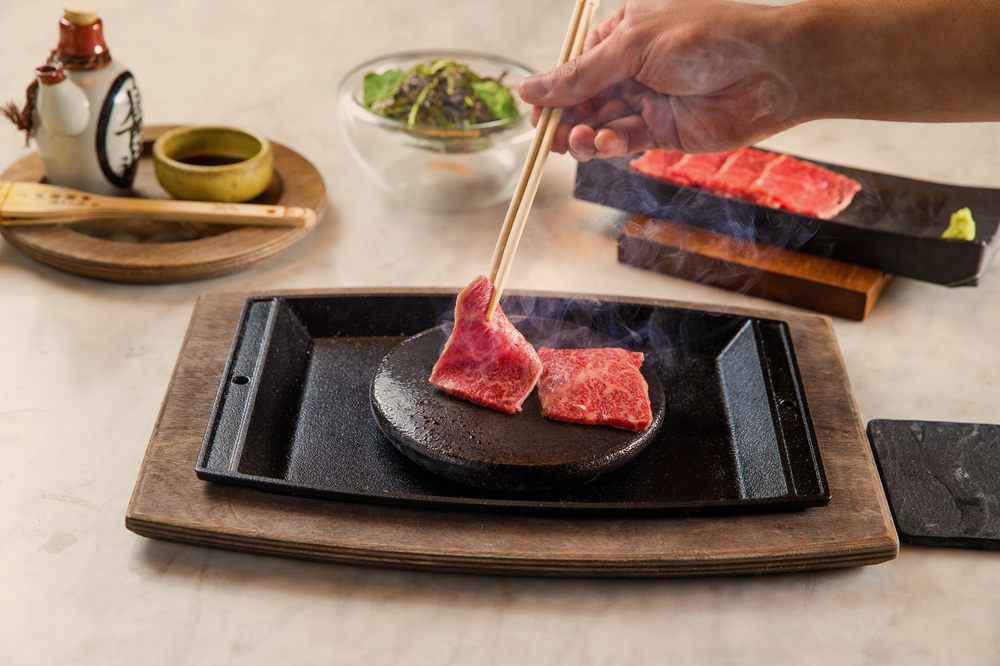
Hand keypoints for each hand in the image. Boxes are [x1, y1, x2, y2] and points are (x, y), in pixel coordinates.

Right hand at [518, 0, 800, 159]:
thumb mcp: (632, 46)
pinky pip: (625, 142)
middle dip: (565, 118)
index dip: (552, 92)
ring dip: (585, 135)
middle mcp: (632, 67)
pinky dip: (610, 145)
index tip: (535, 115)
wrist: (771, 70)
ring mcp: (647, 100)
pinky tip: (606, 143)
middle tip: (551, 137)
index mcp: (623, 32)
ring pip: (599, 124)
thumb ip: (580, 74)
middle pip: (583, 100)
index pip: (574, 66)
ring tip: (580, 140)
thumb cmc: (707, 38)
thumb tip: (529, 89)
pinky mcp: (663, 132)